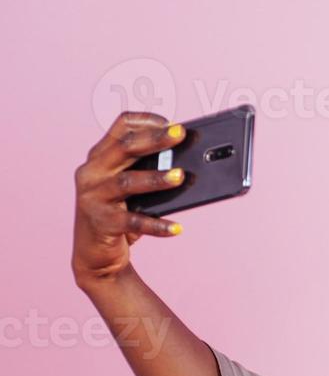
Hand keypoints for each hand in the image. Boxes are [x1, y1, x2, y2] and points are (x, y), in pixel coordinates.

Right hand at [73, 111, 186, 286]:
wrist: (96, 255)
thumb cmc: (121, 213)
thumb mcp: (133, 189)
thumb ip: (149, 172)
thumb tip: (190, 164)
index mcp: (100, 157)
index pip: (119, 127)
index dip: (145, 121)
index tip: (171, 123)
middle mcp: (92, 172)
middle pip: (124, 148)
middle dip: (155, 139)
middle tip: (181, 134)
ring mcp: (94, 196)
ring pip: (128, 182)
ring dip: (156, 178)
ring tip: (180, 176)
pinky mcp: (103, 222)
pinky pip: (134, 222)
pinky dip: (157, 225)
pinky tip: (177, 228)